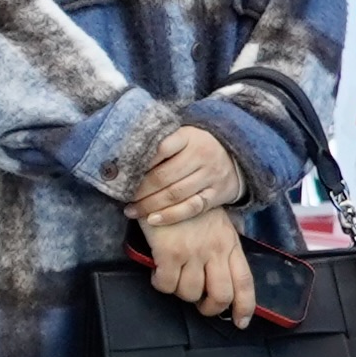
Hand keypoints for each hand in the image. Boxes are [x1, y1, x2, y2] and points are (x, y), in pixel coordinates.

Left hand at [130, 124, 247, 227]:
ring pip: (175, 194)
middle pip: (163, 176)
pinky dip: (170, 216)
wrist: (234, 158)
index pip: (159, 148)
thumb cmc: (196, 147)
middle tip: (123, 197)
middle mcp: (201, 155)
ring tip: (132, 210)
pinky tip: (152, 219)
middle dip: (139, 190)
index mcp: (188, 137)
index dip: (138, 162)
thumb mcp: (182, 136)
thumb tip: (122, 157)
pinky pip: (191, 208)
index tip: (121, 173)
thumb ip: (160, 143)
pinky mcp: (216, 194)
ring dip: (149, 205)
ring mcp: (211, 175)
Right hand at [137, 206, 260, 324]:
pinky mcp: (169, 252)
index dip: (245, 306)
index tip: (241, 321)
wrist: (163, 186)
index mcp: (230, 243)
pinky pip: (167, 284)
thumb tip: (227, 271)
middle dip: (210, 308)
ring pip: (190, 293)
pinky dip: (161, 285)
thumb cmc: (188, 206)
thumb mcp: (218, 223)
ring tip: (174, 280)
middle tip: (199, 305)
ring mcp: (192, 252)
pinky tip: (158, 273)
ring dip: (181, 293)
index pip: (245, 281)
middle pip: (221, 294)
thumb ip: (225, 246)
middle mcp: (215, 249)